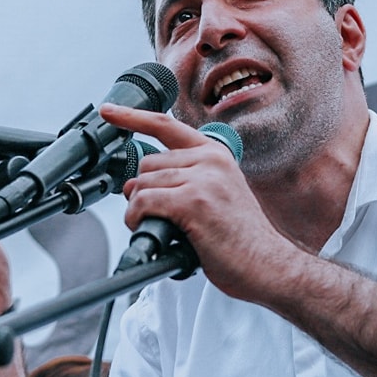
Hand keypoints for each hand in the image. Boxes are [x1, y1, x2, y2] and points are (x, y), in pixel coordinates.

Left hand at [102, 104, 300, 302]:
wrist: (268, 265)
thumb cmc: (241, 240)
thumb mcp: (219, 194)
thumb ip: (187, 180)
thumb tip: (139, 185)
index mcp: (216, 154)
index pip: (166, 125)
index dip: (132, 117)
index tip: (109, 110)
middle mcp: (210, 160)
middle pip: (147, 163)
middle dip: (141, 191)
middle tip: (155, 215)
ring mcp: (202, 179)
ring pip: (143, 184)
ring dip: (140, 210)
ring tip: (161, 228)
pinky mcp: (193, 202)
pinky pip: (144, 202)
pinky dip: (138, 219)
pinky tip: (151, 230)